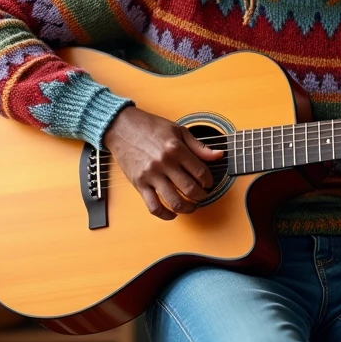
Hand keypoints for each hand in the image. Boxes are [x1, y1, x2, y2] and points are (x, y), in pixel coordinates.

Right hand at [105, 106, 223, 220]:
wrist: (121, 127)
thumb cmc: (150, 126)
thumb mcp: (178, 130)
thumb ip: (199, 146)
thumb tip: (219, 155)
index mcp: (176, 148)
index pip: (200, 172)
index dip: (209, 181)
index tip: (208, 183)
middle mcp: (164, 163)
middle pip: (190, 189)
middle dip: (201, 196)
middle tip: (202, 195)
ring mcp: (151, 175)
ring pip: (174, 201)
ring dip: (187, 208)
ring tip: (191, 206)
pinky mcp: (138, 184)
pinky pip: (153, 206)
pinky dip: (165, 215)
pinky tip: (172, 214)